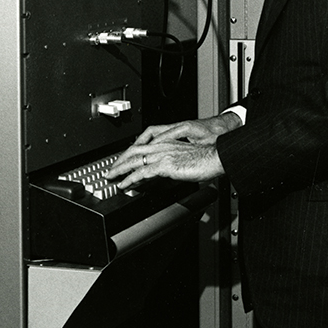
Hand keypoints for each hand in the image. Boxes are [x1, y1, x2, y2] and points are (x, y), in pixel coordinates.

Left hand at [105, 113, 240, 189]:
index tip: (123, 162)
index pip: (143, 146)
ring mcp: (163, 154)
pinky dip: (130, 179)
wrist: (216, 157)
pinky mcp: (165, 164)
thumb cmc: (206, 160)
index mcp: (168, 142)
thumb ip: (172, 164)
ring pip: (134, 160)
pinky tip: (124, 185)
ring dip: (120, 169)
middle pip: (134, 151)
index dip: (130, 154)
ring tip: (111, 178)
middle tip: (110, 170)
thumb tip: (163, 173)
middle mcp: (163, 145)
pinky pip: (142, 172)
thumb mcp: (185, 159)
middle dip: (119, 161)